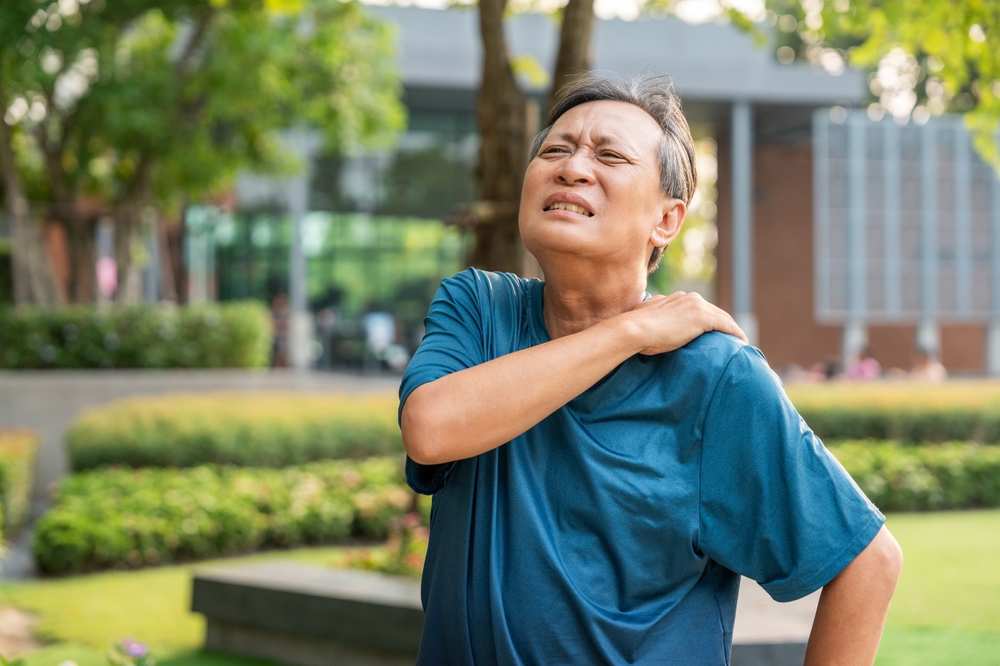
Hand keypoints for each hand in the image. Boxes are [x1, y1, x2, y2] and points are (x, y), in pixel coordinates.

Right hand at [626, 291, 747, 354]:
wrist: (635, 329)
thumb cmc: (636, 330)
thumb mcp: (647, 321)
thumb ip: (655, 319)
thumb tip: (652, 326)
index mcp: (677, 298)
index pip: (698, 308)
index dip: (708, 320)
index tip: (712, 332)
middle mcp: (689, 298)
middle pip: (714, 311)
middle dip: (723, 324)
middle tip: (730, 339)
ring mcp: (697, 306)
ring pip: (723, 317)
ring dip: (731, 329)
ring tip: (738, 342)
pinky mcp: (704, 317)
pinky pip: (727, 326)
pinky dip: (736, 334)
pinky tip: (742, 342)